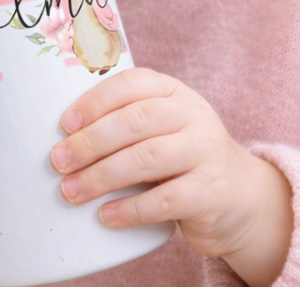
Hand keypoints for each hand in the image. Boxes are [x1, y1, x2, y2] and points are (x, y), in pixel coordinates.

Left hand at [49, 68, 292, 286]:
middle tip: (59, 161)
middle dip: (91, 141)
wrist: (240, 195)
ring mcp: (205, 152)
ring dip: (102, 176)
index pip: (133, 84)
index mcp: (174, 92)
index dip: (96, 100)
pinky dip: (131, 209)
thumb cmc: (181, 158)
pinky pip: (166, 200)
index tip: (65, 123)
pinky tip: (106, 216)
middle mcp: (193, 115)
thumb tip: (62, 138)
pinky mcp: (211, 192)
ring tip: (72, 191)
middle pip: (136, 120)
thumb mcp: (162, 129)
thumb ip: (125, 123)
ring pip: (147, 158)